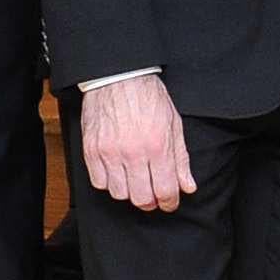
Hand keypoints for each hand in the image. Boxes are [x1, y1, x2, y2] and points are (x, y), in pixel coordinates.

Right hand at [82, 73, 194, 211]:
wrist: (118, 77)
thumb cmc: (148, 97)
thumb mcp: (174, 124)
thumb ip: (180, 159)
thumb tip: (188, 187)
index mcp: (158, 145)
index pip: (165, 190)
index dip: (170, 202)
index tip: (170, 202)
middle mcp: (133, 152)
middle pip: (141, 198)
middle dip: (151, 202)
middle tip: (154, 196)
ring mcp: (110, 152)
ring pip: (119, 193)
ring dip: (130, 192)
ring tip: (135, 180)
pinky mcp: (91, 150)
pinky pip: (99, 182)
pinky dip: (109, 183)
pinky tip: (117, 172)